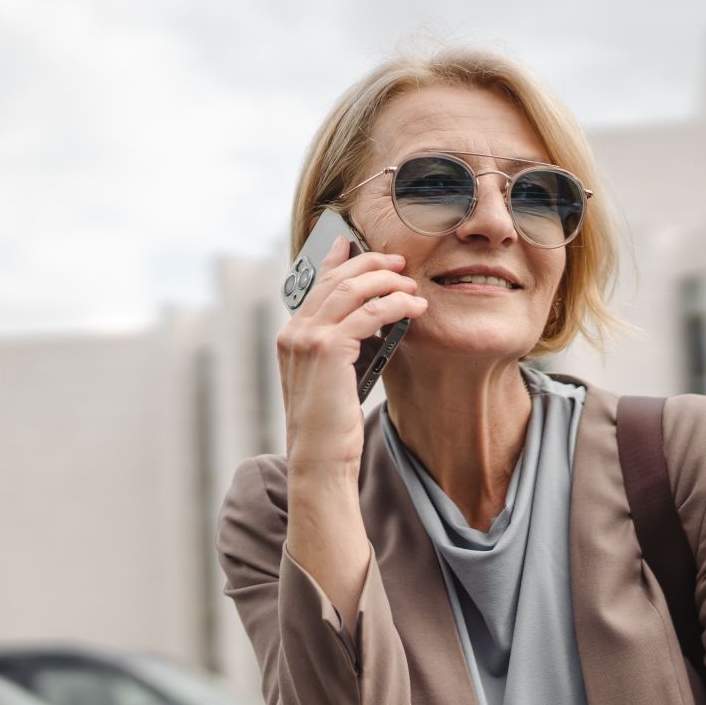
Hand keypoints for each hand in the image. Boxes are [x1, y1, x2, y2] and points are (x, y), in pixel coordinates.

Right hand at [276, 237, 428, 476]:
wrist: (319, 460)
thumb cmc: (330, 427)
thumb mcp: (332, 378)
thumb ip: (340, 347)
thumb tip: (372, 322)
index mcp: (290, 337)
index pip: (315, 285)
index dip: (336, 260)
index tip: (353, 244)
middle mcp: (294, 332)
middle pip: (336, 280)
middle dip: (371, 265)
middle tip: (399, 264)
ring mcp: (307, 339)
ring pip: (354, 290)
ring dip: (388, 283)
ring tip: (412, 287)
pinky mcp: (328, 350)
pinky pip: (369, 314)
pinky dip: (395, 305)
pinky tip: (414, 308)